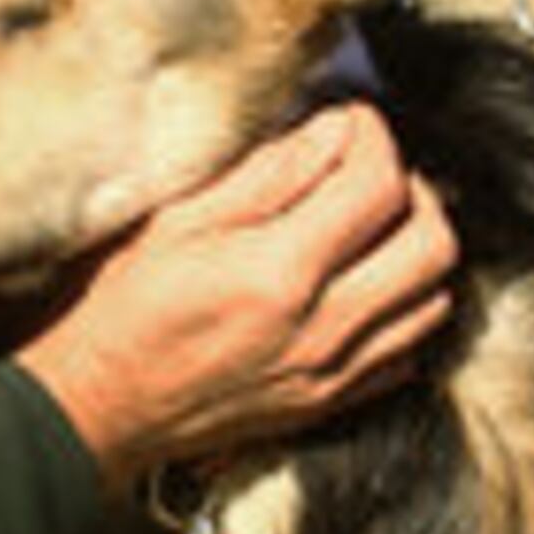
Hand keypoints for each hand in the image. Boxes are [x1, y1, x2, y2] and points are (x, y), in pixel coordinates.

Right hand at [7, 104, 458, 492]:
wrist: (100, 410)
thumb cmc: (124, 310)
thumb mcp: (179, 222)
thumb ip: (266, 175)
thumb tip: (333, 134)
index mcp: (279, 271)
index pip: (378, 185)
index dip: (374, 136)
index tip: (351, 123)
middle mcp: (323, 327)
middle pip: (433, 243)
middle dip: (413, 190)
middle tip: (369, 173)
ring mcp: (333, 372)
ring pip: (434, 300)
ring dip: (415, 252)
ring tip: (369, 229)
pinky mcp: (331, 403)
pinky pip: (410, 351)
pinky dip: (402, 311)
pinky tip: (362, 288)